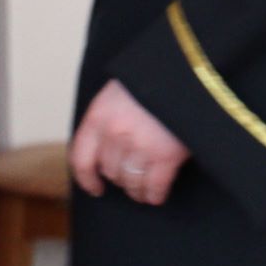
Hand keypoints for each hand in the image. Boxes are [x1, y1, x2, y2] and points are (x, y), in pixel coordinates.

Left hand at [70, 79, 189, 205]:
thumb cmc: (149, 80)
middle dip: (119, 178)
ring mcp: (141, 146)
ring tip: (142, 189)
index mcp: (99, 116)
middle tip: (129, 177)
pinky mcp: (166, 156)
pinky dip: (154, 195)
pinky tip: (156, 194)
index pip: (81, 159)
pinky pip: (155, 187)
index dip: (87, 179)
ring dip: (136, 190)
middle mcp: (115, 134)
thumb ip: (106, 120)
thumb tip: (103, 149)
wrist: (185, 70)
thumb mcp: (116, 93)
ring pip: (131, 183)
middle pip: (111, 172)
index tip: (95, 188)